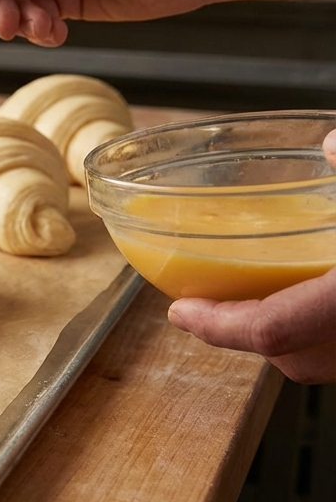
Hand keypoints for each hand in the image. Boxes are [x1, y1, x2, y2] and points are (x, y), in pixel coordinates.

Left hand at [167, 131, 335, 383]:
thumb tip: (331, 142)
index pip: (270, 330)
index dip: (219, 324)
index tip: (181, 311)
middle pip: (293, 356)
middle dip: (245, 332)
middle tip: (207, 307)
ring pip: (320, 359)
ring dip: (287, 333)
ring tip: (258, 300)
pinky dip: (322, 333)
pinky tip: (316, 295)